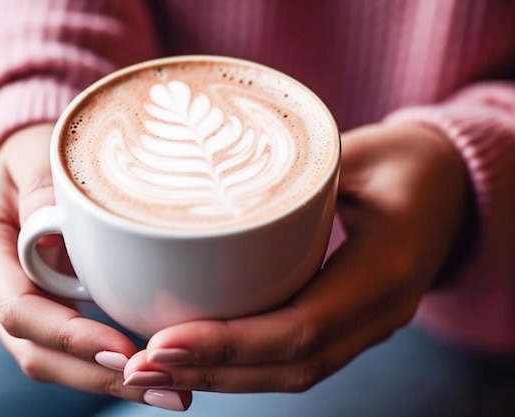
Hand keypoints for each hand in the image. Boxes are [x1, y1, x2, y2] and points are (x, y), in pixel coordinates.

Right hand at [0, 123, 191, 408]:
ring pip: (58, 360)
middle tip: (164, 387)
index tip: (124, 350)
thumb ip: (45, 183)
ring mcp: (23, 303)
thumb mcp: (38, 153)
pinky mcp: (52, 308)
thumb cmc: (37, 152)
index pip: (19, 309)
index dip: (69, 335)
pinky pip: (76, 347)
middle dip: (98, 375)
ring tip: (171, 391)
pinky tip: (158, 372)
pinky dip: (113, 364)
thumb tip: (59, 227)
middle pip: (38, 351)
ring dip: (111, 381)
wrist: (32, 163)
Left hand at [121, 122, 470, 392]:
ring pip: (288, 373)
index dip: (229, 343)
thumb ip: (297, 169)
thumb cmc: (405, 163)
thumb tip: (211, 174)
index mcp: (384, 270)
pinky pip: (294, 359)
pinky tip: (196, 358)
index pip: (300, 326)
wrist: (447, 191)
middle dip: (209, 372)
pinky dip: (241, 366)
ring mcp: (365, 327)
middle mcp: (378, 314)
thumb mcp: (359, 152)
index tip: (163, 342)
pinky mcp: (348, 325)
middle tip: (138, 368)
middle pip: (287, 366)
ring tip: (153, 370)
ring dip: (218, 378)